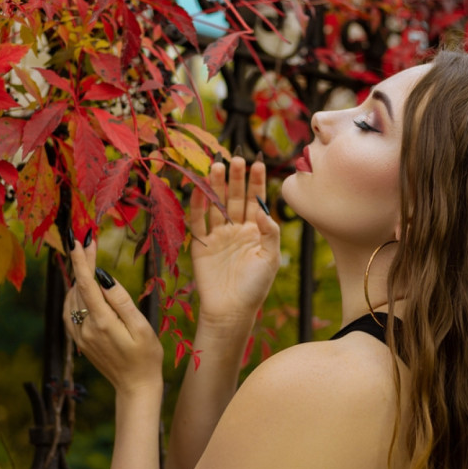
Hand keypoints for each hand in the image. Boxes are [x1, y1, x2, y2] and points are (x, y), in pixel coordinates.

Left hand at [63, 237, 162, 395]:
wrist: (136, 387)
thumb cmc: (146, 356)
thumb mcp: (141, 327)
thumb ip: (121, 301)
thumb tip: (104, 277)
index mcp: (102, 322)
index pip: (87, 284)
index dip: (81, 260)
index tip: (77, 240)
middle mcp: (85, 328)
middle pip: (79, 288)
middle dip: (83, 263)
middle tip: (88, 240)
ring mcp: (80, 336)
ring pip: (73, 298)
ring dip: (79, 277)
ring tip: (87, 258)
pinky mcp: (80, 341)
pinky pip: (70, 312)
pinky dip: (75, 294)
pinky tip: (82, 287)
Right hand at [190, 156, 280, 335]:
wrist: (231, 311)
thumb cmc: (255, 287)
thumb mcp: (270, 259)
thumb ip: (269, 233)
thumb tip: (263, 210)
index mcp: (255, 231)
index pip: (256, 200)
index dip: (257, 182)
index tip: (258, 162)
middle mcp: (236, 229)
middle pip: (235, 197)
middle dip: (236, 178)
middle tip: (236, 157)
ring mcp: (218, 235)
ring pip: (216, 204)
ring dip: (217, 186)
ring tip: (217, 165)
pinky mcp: (200, 244)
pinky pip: (198, 220)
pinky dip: (197, 204)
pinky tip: (199, 187)